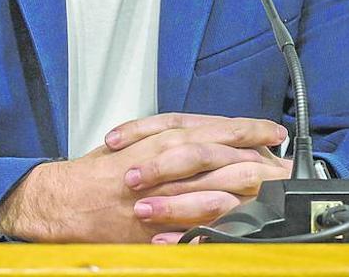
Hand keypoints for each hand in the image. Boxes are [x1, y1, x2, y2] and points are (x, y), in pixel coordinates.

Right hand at [0, 113, 288, 241]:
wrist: (61, 200)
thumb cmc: (98, 173)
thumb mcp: (136, 144)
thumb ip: (174, 141)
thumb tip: (213, 139)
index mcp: (161, 138)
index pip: (216, 128)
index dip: (249, 129)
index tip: (275, 132)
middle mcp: (161, 158)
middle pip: (221, 152)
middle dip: (257, 156)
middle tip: (288, 160)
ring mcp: (157, 190)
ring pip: (208, 180)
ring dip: (244, 182)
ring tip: (274, 184)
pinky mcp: (150, 220)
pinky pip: (185, 215)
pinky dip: (209, 212)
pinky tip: (233, 211)